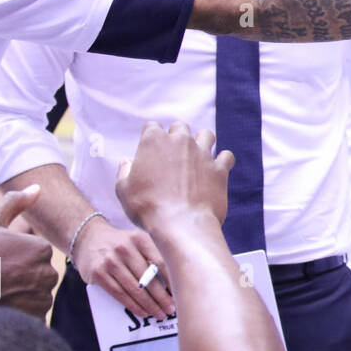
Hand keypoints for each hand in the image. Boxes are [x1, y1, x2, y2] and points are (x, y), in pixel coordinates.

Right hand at [0, 185, 57, 318]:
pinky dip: (21, 313)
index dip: (16, 258)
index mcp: (40, 249)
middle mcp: (46, 274)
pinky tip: (1, 307)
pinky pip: (34, 315)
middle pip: (39, 275)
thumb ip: (15, 203)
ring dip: (22, 296)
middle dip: (22, 277)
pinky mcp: (33, 319)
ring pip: (37, 295)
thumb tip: (37, 189)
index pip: (37, 254)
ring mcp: (40, 298)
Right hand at [71, 215, 174, 320]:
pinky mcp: (98, 274)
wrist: (87, 238)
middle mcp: (125, 249)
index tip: (180, 293)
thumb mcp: (136, 241)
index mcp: (139, 239)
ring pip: (134, 289)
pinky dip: (132, 305)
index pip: (160, 262)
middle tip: (171, 309)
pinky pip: (119, 294)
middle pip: (148, 278)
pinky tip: (142, 312)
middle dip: (162, 297)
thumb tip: (172, 282)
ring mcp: (110, 262)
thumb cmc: (119, 243)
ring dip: (149, 304)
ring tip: (159, 314)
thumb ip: (152, 255)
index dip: (171, 280)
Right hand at [114, 122, 234, 241]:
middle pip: (180, 127)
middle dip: (176, 136)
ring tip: (198, 156)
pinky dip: (223, 161)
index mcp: (154, 141)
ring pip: (206, 135)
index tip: (151, 150)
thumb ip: (124, 171)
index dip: (151, 137)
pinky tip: (217, 169)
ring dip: (202, 142)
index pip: (152, 127)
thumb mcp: (124, 190)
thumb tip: (126, 162)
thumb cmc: (147, 207)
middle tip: (173, 154)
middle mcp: (180, 141)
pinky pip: (227, 156)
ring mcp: (203, 153)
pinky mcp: (219, 168)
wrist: (180, 223)